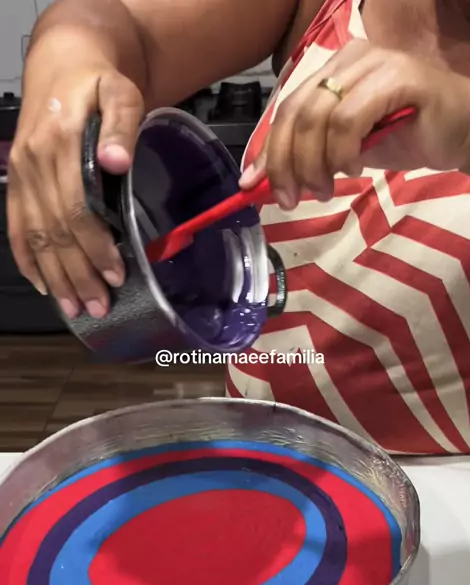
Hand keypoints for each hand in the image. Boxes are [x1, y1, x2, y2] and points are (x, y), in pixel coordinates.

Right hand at [8, 62, 143, 317]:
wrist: (64, 62)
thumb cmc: (98, 81)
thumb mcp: (121, 92)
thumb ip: (121, 126)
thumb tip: (116, 161)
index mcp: (58, 143)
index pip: (77, 209)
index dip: (94, 246)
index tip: (115, 274)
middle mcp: (34, 162)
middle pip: (55, 232)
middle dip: (77, 274)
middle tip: (99, 306)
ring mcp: (22, 173)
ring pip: (36, 236)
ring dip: (55, 276)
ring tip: (75, 308)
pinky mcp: (18, 180)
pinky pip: (17, 226)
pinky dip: (27, 258)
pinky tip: (42, 285)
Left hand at [240, 39, 469, 208]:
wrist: (463, 131)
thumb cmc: (407, 137)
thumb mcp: (346, 151)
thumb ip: (310, 154)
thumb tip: (264, 180)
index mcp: (332, 70)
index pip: (287, 109)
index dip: (267, 150)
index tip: (252, 187)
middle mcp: (349, 59)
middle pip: (297, 112)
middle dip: (285, 163)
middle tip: (288, 199)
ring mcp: (374, 64)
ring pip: (320, 117)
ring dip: (314, 163)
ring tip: (323, 189)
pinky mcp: (397, 78)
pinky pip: (350, 119)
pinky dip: (342, 151)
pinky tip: (351, 169)